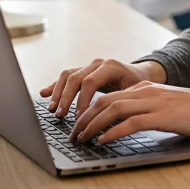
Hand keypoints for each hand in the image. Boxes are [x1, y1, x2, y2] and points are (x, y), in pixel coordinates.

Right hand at [39, 58, 166, 117]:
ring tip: (52, 109)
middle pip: (75, 78)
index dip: (81, 101)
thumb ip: (121, 105)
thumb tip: (107, 124)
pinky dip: (55, 86)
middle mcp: (98, 64)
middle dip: (65, 99)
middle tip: (60, 116)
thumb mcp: (136, 95)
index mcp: (111, 66)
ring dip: (57, 93)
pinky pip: (66, 77)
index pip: (89, 82)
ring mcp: (89, 66)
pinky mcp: (84, 72)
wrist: (145, 75)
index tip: (78, 118)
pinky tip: (44, 94)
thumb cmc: (142, 87)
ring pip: (67, 76)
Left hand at [68, 83, 189, 143]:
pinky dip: (113, 131)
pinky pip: (131, 122)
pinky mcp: (162, 116)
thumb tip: (124, 126)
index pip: (107, 96)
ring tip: (81, 138)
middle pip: (103, 101)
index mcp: (143, 88)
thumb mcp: (165, 107)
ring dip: (92, 125)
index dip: (86, 109)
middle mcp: (144, 92)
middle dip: (83, 118)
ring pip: (112, 109)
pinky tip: (103, 140)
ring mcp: (153, 102)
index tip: (75, 123)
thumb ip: (145, 111)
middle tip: (71, 134)